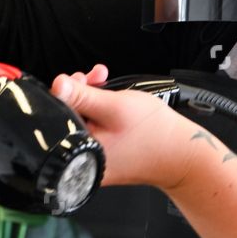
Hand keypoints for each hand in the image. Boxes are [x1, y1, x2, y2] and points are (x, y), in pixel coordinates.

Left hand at [49, 65, 199, 190]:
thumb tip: (56, 86)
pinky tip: (111, 102)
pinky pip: (93, 129)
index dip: (66, 91)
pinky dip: (99, 112)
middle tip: (97, 78)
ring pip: (81, 120)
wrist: (181, 154)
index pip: (54, 116)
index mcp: (78, 152)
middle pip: (67, 117)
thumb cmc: (154, 134)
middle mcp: (81, 159)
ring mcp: (92, 158)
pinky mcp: (102, 156)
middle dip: (80, 91)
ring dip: (91, 97)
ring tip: (106, 84)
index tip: (79, 78)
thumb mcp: (114, 106)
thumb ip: (82, 96)